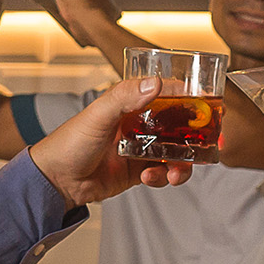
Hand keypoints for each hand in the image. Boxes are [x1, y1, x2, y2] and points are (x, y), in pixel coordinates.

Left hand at [26, 76, 193, 205]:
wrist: (55, 180)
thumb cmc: (69, 142)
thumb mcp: (98, 115)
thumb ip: (125, 98)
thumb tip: (155, 83)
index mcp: (128, 103)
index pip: (164, 93)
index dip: (187, 97)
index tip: (207, 102)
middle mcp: (137, 123)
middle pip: (176, 124)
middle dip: (193, 133)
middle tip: (208, 139)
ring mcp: (139, 147)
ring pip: (173, 151)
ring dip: (182, 161)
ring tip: (178, 172)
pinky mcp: (136, 170)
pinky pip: (161, 171)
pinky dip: (164, 176)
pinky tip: (154, 177)